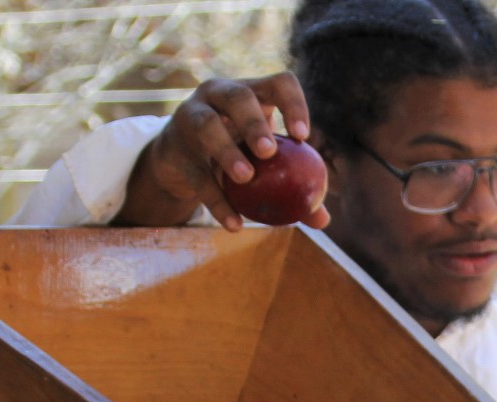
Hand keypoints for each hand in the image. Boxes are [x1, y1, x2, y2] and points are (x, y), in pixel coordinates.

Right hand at [116, 72, 330, 231]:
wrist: (182, 164)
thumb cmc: (236, 156)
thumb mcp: (265, 165)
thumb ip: (295, 188)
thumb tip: (322, 219)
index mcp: (253, 93)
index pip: (279, 83)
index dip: (293, 104)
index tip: (303, 136)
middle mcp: (219, 94)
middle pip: (238, 96)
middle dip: (254, 122)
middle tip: (269, 151)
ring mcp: (191, 114)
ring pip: (207, 124)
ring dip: (227, 150)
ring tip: (246, 177)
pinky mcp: (174, 145)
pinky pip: (196, 173)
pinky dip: (216, 199)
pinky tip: (234, 222)